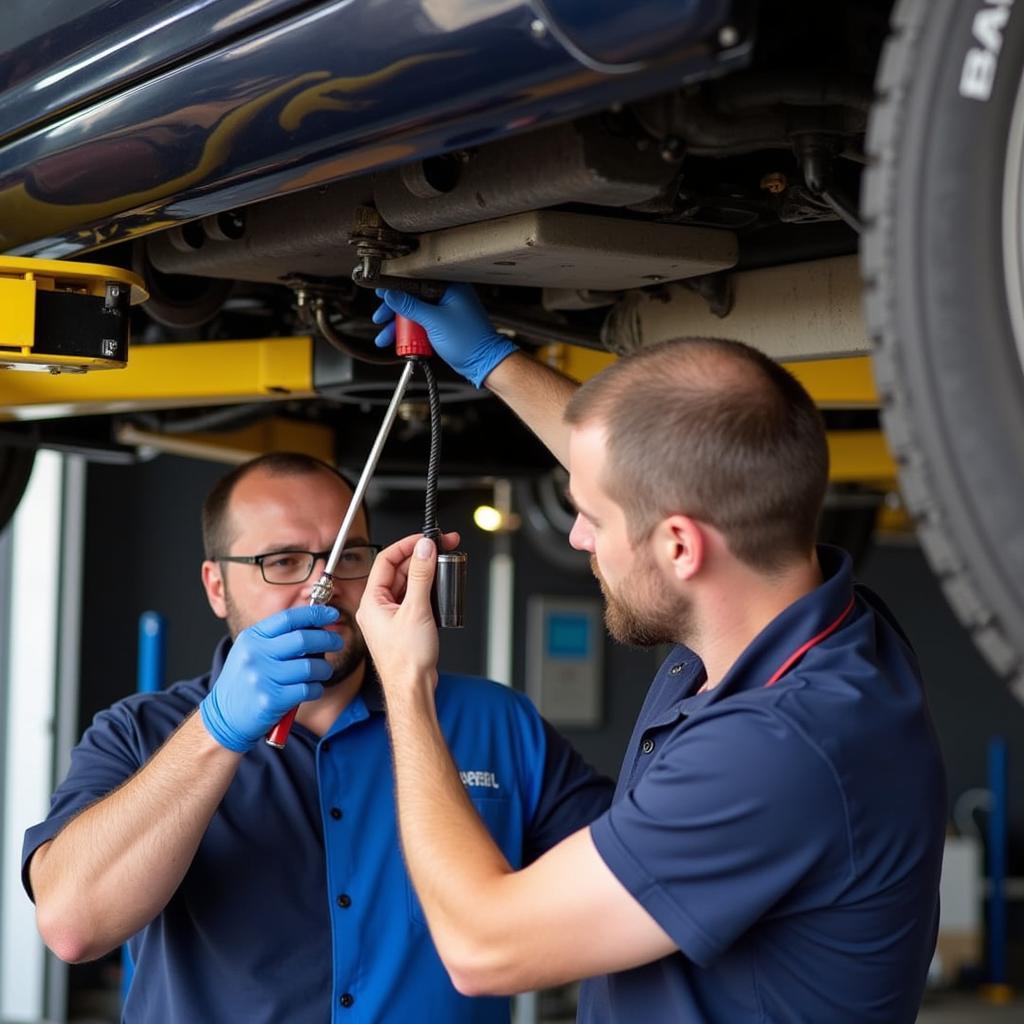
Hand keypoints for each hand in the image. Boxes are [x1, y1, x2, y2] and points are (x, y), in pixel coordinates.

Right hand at [199, 605, 341, 751]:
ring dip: (324, 669)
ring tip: (323, 671)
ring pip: (310, 667)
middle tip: (337, 641)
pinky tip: (313, 689)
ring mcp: (263, 678)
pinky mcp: (271, 700)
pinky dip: (316, 689)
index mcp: (252, 638)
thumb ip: (278, 638)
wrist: (225, 717)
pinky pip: (308, 689)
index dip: (314, 614)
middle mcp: (255, 655)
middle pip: (303, 639)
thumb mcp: (252, 651)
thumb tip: (316, 624)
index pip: (288, 618)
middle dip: (327, 638)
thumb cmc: (245, 681)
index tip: (332, 614)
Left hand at [356, 532, 459, 695]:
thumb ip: (420, 576)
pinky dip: (427, 589)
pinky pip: (414, 598)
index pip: (386, 560)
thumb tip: (423, 549)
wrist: (412, 688)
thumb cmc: (406, 660)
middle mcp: (378, 607)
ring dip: (425, 572)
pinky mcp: (404, 624)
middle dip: (421, 557)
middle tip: (442, 547)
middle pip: (398, 570)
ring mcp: (391, 616)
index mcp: (372, 601)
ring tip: (444, 564)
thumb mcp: (416, 610)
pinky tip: (440, 587)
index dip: (407, 545)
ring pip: (407, 583)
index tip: (426, 538)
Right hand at [372, 283, 517, 388]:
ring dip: (400, 325)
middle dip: (395, 311)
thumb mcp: (434, 321)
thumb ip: (410, 306)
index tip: (382, 295)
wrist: (482, 362)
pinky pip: (422, 324)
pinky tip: (401, 340)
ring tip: (387, 336)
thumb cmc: (469, 341)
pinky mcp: (443, 325)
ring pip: (415, 313)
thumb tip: (391, 295)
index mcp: (450, 287)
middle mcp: (448, 295)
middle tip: (381, 318)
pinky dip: (411, 332)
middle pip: (413, 298)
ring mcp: (445, 311)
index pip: (416, 282)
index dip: (397, 289)